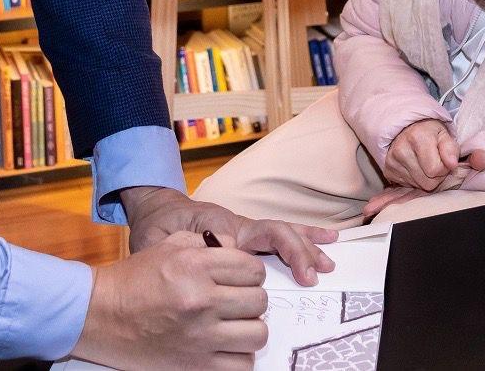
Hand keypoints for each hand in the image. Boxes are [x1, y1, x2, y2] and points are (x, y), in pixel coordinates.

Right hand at [73, 231, 265, 370]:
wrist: (101, 316)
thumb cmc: (134, 280)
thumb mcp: (169, 246)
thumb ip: (207, 243)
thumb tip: (237, 250)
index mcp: (195, 266)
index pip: (253, 269)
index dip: (250, 273)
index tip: (239, 279)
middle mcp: (201, 300)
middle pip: (259, 301)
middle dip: (250, 299)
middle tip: (235, 302)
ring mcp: (200, 336)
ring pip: (257, 334)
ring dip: (249, 329)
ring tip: (233, 325)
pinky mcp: (196, 365)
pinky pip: (242, 364)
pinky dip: (238, 357)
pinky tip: (224, 346)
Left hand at [120, 187, 336, 285]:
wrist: (155, 210)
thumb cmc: (157, 226)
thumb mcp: (162, 238)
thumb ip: (185, 245)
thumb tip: (220, 249)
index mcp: (223, 226)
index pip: (262, 233)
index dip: (285, 251)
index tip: (295, 274)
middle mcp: (239, 227)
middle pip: (279, 233)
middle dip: (300, 252)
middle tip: (315, 274)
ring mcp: (245, 231)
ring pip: (283, 234)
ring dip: (307, 247)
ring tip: (329, 261)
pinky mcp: (246, 238)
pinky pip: (278, 237)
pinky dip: (301, 239)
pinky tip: (324, 242)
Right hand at [383, 119, 459, 189]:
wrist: (405, 129)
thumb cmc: (428, 132)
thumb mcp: (444, 135)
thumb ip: (451, 149)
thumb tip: (452, 164)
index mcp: (417, 137)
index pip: (435, 170)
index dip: (444, 167)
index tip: (442, 158)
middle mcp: (401, 150)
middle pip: (427, 183)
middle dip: (435, 176)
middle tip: (434, 162)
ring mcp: (392, 161)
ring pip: (418, 186)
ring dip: (425, 178)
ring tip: (424, 164)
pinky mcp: (387, 171)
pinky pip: (408, 186)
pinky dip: (415, 180)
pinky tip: (414, 167)